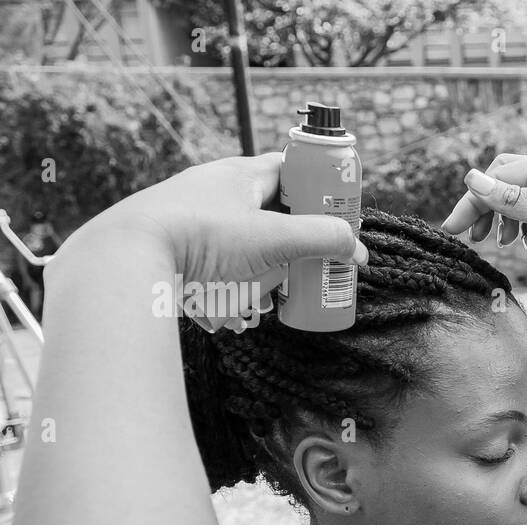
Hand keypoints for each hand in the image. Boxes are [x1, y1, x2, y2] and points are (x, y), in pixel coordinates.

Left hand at [69, 152, 368, 330]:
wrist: (125, 258)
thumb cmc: (201, 238)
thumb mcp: (273, 239)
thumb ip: (322, 241)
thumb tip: (357, 251)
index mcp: (238, 174)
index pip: (291, 170)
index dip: (319, 189)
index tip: (339, 215)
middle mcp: (215, 191)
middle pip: (272, 213)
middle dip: (297, 243)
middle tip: (317, 265)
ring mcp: (193, 222)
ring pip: (247, 244)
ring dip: (268, 270)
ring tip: (279, 295)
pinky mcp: (177, 252)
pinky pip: (219, 267)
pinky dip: (236, 286)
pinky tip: (240, 309)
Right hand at [439, 151, 526, 298]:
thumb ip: (516, 201)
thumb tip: (472, 178)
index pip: (499, 177)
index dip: (472, 201)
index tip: (451, 230)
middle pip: (505, 182)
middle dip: (484, 206)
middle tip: (469, 238)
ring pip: (519, 199)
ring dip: (503, 219)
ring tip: (499, 244)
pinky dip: (523, 228)